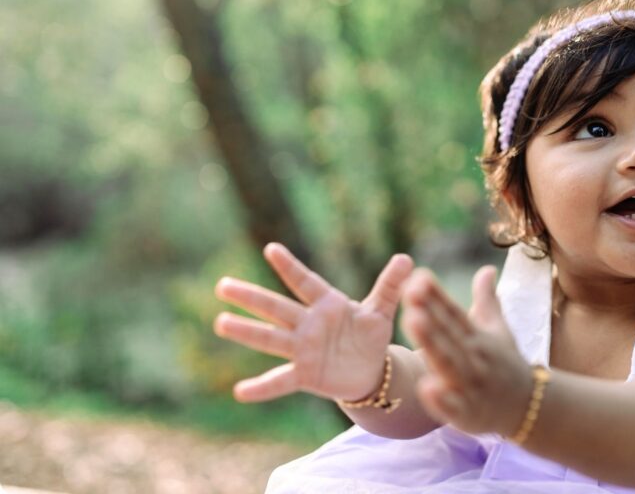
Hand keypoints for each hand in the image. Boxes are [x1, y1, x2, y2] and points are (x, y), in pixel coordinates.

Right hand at [213, 243, 413, 402]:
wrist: (370, 371)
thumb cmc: (369, 335)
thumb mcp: (381, 310)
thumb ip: (390, 286)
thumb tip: (407, 258)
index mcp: (327, 304)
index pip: (305, 282)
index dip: (290, 267)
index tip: (270, 248)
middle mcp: (308, 324)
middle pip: (276, 308)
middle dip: (251, 297)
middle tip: (223, 285)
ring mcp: (303, 349)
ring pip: (271, 338)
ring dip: (247, 332)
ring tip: (221, 323)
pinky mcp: (305, 375)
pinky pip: (281, 381)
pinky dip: (261, 387)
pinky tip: (240, 392)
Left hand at [400, 266, 533, 435]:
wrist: (529, 407)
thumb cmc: (506, 364)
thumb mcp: (499, 330)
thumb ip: (487, 300)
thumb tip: (486, 269)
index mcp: (478, 337)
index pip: (454, 313)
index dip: (436, 294)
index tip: (417, 275)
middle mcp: (475, 357)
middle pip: (448, 334)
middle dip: (429, 314)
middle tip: (409, 292)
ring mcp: (471, 385)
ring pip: (449, 363)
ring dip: (432, 343)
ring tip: (412, 321)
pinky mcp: (468, 414)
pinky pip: (453, 406)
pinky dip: (441, 398)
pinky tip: (426, 387)